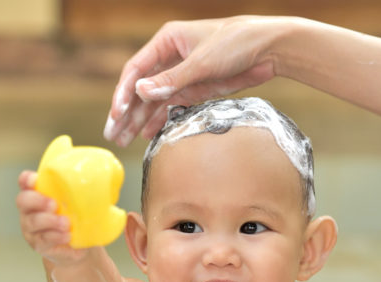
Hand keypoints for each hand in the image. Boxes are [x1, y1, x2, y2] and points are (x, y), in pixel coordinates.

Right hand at [16, 170, 86, 263]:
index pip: (25, 182)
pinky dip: (56, 237)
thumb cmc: (76, 218)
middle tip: (54, 204)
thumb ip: (83, 193)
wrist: (77, 247)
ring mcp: (31, 228)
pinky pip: (43, 240)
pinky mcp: (39, 244)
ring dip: (49, 221)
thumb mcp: (78, 203)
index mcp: (38, 194)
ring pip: (32, 222)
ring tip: (66, 223)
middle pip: (23, 201)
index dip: (26, 180)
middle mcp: (29, 210)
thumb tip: (110, 183)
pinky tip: (67, 236)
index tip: (35, 179)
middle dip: (38, 200)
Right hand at [104, 16, 282, 145]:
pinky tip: (146, 135)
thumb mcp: (201, 62)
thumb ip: (171, 80)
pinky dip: (158, 121)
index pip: (135, 70)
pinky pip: (170, 107)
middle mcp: (170, 57)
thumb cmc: (236, 43)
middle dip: (125, 113)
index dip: (123, 93)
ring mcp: (182, 74)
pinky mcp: (195, 88)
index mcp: (167, 41)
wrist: (269, 49)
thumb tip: (140, 91)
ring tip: (123, 140)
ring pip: (153, 101)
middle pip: (140, 88)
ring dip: (139, 120)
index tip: (117, 114)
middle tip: (112, 134)